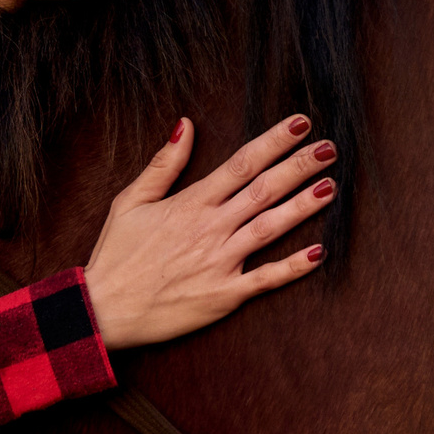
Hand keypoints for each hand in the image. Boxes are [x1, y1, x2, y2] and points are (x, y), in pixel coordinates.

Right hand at [83, 115, 337, 351]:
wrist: (103, 309)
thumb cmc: (116, 255)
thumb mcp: (131, 201)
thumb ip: (164, 164)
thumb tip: (184, 124)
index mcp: (190, 203)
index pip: (241, 164)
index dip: (274, 142)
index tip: (300, 123)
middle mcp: (210, 228)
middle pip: (263, 190)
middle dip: (299, 166)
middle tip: (330, 148)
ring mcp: (219, 262)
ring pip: (270, 228)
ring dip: (303, 206)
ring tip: (330, 186)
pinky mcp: (223, 295)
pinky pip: (265, 279)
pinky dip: (293, 267)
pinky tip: (318, 252)